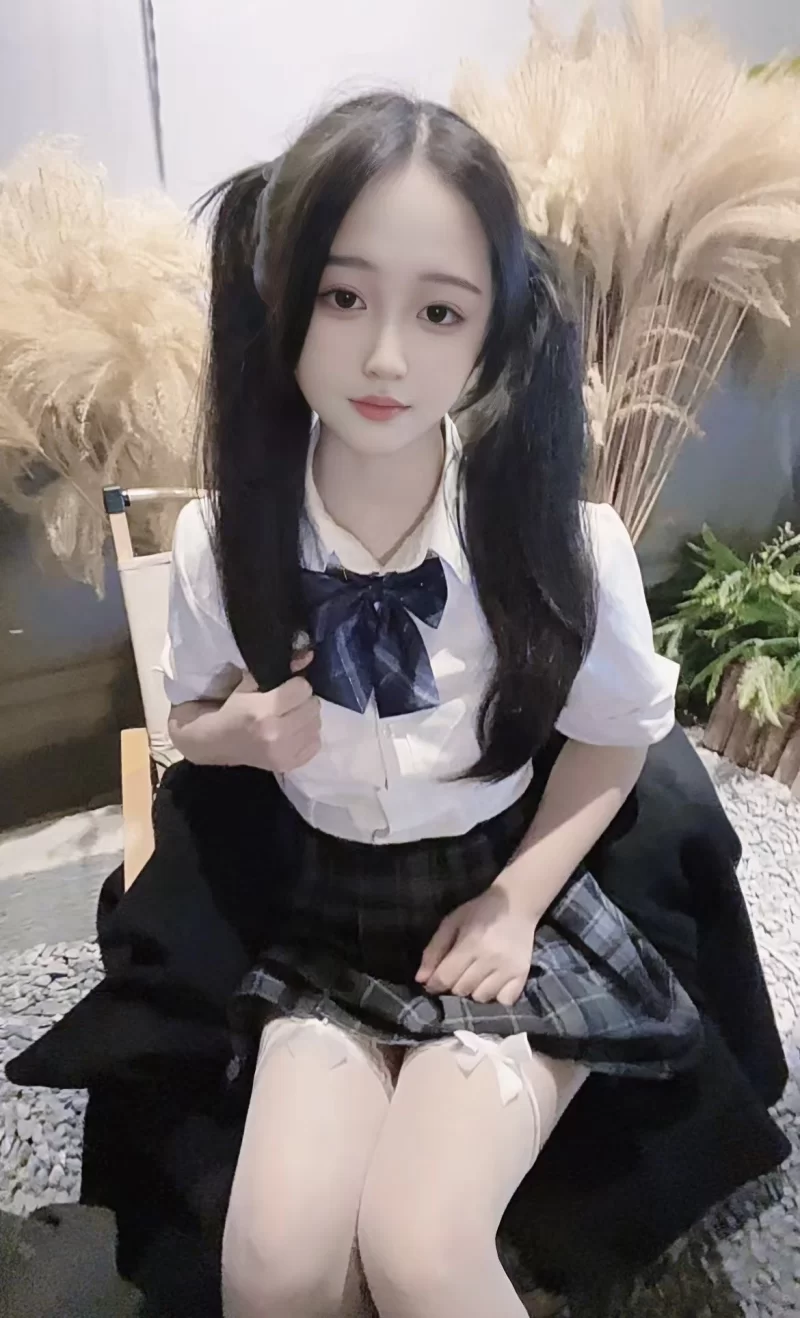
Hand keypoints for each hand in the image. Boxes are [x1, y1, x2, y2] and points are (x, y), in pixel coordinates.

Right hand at [219, 651, 320, 772]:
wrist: (218, 743)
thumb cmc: (233, 710)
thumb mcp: (250, 684)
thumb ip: (280, 670)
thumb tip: (308, 655)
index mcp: (264, 710)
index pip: (303, 689)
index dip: (296, 685)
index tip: (287, 688)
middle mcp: (276, 733)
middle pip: (313, 706)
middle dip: (303, 701)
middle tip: (289, 704)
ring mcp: (284, 752)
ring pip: (317, 725)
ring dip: (307, 718)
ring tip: (291, 718)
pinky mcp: (289, 765)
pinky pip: (316, 744)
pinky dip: (307, 736)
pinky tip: (293, 733)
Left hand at [415, 885, 535, 1006]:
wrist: (517, 903)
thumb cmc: (480, 911)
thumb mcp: (452, 922)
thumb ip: (434, 950)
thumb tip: (421, 979)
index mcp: (471, 942)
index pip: (446, 977)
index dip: (434, 984)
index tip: (433, 982)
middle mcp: (491, 958)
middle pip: (462, 990)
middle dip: (453, 985)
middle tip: (457, 973)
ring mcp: (509, 968)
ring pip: (481, 997)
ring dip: (473, 990)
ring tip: (475, 976)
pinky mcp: (523, 974)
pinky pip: (504, 1000)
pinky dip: (495, 996)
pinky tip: (492, 983)